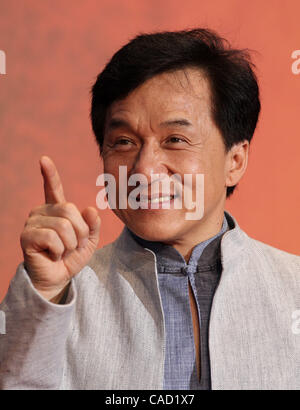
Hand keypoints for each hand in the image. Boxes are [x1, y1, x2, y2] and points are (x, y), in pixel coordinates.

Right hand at [20, 156, 100, 301]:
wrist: (59, 278)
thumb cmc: (71, 257)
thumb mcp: (89, 240)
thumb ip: (93, 224)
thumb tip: (90, 209)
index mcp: (57, 210)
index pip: (53, 188)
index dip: (50, 174)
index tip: (44, 159)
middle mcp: (42, 212)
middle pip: (69, 210)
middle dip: (79, 232)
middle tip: (72, 245)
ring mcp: (32, 223)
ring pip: (63, 225)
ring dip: (70, 244)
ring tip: (62, 251)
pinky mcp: (27, 236)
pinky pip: (52, 237)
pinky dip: (59, 250)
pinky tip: (52, 255)